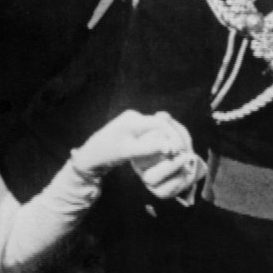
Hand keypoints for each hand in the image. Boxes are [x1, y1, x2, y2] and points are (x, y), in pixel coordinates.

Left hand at [72, 110, 189, 178]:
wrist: (89, 157)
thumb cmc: (106, 154)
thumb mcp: (127, 152)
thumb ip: (149, 148)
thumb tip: (170, 147)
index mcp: (132, 119)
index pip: (160, 123)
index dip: (173, 136)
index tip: (180, 150)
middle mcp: (134, 116)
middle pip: (161, 123)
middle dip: (173, 137)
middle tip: (182, 152)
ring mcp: (133, 121)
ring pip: (157, 128)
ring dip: (168, 138)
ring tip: (176, 152)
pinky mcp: (132, 128)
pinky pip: (151, 132)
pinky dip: (160, 140)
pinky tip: (166, 150)